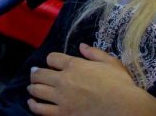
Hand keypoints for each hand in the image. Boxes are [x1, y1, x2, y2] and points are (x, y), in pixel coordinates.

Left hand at [27, 44, 155, 114]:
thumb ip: (94, 53)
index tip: (52, 63)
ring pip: (37, 91)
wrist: (124, 107)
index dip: (51, 60)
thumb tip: (82, 46)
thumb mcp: (110, 62)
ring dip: (32, 88)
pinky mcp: (62, 114)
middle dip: (35, 73)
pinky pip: (41, 110)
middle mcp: (64, 80)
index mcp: (75, 65)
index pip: (53, 58)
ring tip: (31, 88)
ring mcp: (62, 98)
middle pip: (40, 74)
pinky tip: (32, 103)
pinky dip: (34, 105)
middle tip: (34, 74)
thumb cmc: (120, 84)